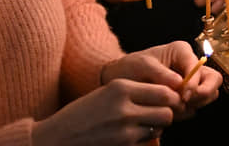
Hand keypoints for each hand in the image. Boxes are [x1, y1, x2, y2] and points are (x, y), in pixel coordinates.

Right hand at [31, 78, 178, 145]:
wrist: (56, 138)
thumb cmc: (83, 114)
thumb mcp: (108, 93)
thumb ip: (136, 91)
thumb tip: (168, 94)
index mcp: (121, 87)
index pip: (164, 91)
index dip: (172, 98)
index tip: (170, 101)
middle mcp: (124, 107)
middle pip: (167, 111)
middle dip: (167, 114)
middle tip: (159, 115)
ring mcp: (124, 129)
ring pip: (159, 128)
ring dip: (156, 127)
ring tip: (144, 125)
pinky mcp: (123, 145)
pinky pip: (147, 140)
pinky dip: (145, 138)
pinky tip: (132, 136)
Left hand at [102, 41, 221, 119]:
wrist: (122, 78)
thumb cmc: (131, 67)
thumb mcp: (143, 66)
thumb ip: (161, 74)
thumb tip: (179, 83)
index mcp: (182, 51)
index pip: (198, 67)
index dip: (193, 83)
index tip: (183, 96)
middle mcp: (191, 65)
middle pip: (213, 79)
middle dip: (203, 93)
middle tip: (186, 102)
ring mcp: (192, 80)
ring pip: (209, 93)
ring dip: (196, 103)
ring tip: (176, 108)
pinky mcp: (188, 94)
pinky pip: (198, 104)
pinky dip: (189, 110)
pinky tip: (172, 111)